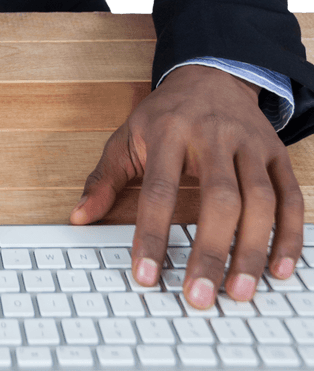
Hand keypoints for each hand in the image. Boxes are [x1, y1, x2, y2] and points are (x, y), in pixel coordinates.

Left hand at [68, 63, 303, 308]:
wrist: (212, 73)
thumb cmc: (166, 114)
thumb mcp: (127, 136)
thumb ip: (105, 178)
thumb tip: (79, 216)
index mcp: (169, 133)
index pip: (159, 190)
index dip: (152, 235)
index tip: (147, 276)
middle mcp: (213, 136)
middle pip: (219, 199)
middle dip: (211, 251)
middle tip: (201, 297)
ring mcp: (249, 144)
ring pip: (260, 200)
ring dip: (252, 250)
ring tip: (240, 292)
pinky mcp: (276, 153)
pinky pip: (291, 197)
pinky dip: (289, 235)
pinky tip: (280, 269)